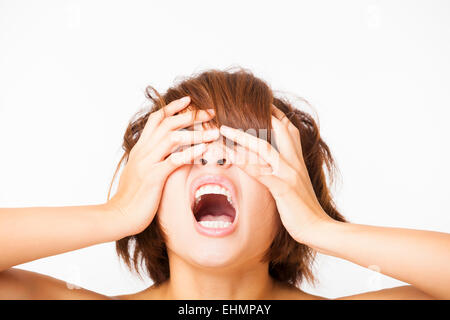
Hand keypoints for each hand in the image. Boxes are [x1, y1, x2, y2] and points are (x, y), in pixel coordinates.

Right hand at [107, 96, 218, 235]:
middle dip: (190, 115)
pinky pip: (174, 161)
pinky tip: (204, 150)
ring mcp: (148, 162)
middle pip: (168, 123)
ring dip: (196, 133)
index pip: (156, 119)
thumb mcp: (139, 171)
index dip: (172, 108)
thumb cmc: (131, 196)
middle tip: (210, 112)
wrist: (119, 215)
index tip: (189, 100)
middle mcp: (143, 151)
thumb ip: (150, 159)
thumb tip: (163, 153)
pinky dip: (191, 153)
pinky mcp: (153, 177)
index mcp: (141, 148)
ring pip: (173, 138)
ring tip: (214, 132)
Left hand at [219, 105, 333, 243]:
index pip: (289, 130)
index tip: (262, 104)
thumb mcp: (296, 185)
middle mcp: (294, 163)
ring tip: (224, 130)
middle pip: (279, 129)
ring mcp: (289, 174)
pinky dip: (244, 163)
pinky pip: (260, 172)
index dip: (276, 115)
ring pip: (265, 147)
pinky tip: (230, 157)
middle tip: (238, 106)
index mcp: (297, 161)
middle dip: (259, 115)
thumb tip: (269, 165)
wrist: (318, 228)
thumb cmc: (304, 209)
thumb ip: (285, 171)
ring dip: (242, 137)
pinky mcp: (283, 188)